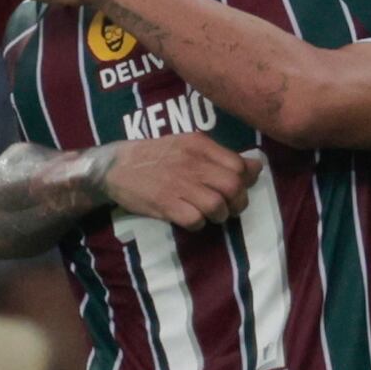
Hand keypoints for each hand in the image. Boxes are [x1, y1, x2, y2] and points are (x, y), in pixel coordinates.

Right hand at [101, 133, 261, 226]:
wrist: (114, 166)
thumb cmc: (155, 156)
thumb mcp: (188, 145)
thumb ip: (220, 156)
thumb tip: (256, 167)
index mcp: (199, 145)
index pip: (239, 165)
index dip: (246, 181)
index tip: (239, 189)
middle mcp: (192, 162)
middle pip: (233, 187)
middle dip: (238, 202)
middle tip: (230, 208)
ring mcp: (178, 184)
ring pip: (217, 206)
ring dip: (220, 216)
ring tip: (212, 215)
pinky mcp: (165, 204)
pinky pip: (195, 220)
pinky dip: (198, 224)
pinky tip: (192, 219)